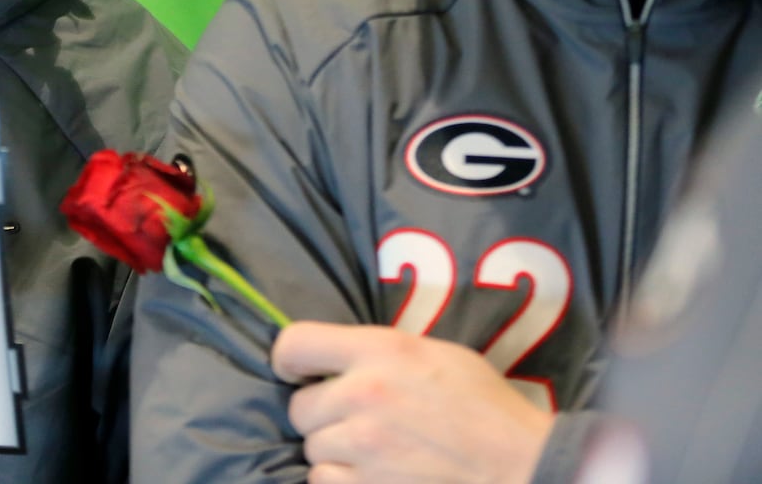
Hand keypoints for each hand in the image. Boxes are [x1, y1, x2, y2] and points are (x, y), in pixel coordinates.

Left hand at [272, 321, 552, 483]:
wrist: (523, 467)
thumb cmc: (486, 408)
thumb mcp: (435, 354)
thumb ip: (379, 352)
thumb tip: (334, 359)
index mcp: (380, 351)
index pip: (294, 344)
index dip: (290, 359)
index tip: (300, 371)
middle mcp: (363, 396)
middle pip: (300, 407)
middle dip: (322, 415)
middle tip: (357, 421)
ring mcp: (364, 446)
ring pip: (312, 449)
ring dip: (335, 453)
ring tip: (375, 452)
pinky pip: (324, 482)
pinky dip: (343, 481)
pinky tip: (374, 475)